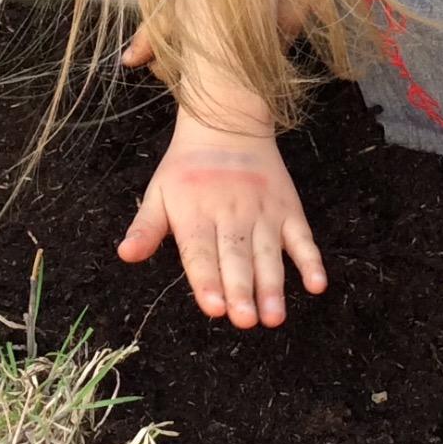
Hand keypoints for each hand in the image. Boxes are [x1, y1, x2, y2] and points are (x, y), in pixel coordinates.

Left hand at [117, 111, 325, 327]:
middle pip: (236, 258)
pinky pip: (302, 237)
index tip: (213, 307)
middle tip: (245, 320)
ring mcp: (263, 213)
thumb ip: (145, 228)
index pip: (200, 253)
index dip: (206, 280)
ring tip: (274, 316)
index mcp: (195, 214)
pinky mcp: (288, 209)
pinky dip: (311, 260)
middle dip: (241, 290)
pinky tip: (316, 284)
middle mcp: (231, 215)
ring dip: (273, 286)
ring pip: (268, 254)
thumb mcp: (158, 192)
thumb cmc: (188, 167)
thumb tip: (126, 254)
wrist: (227, 123)